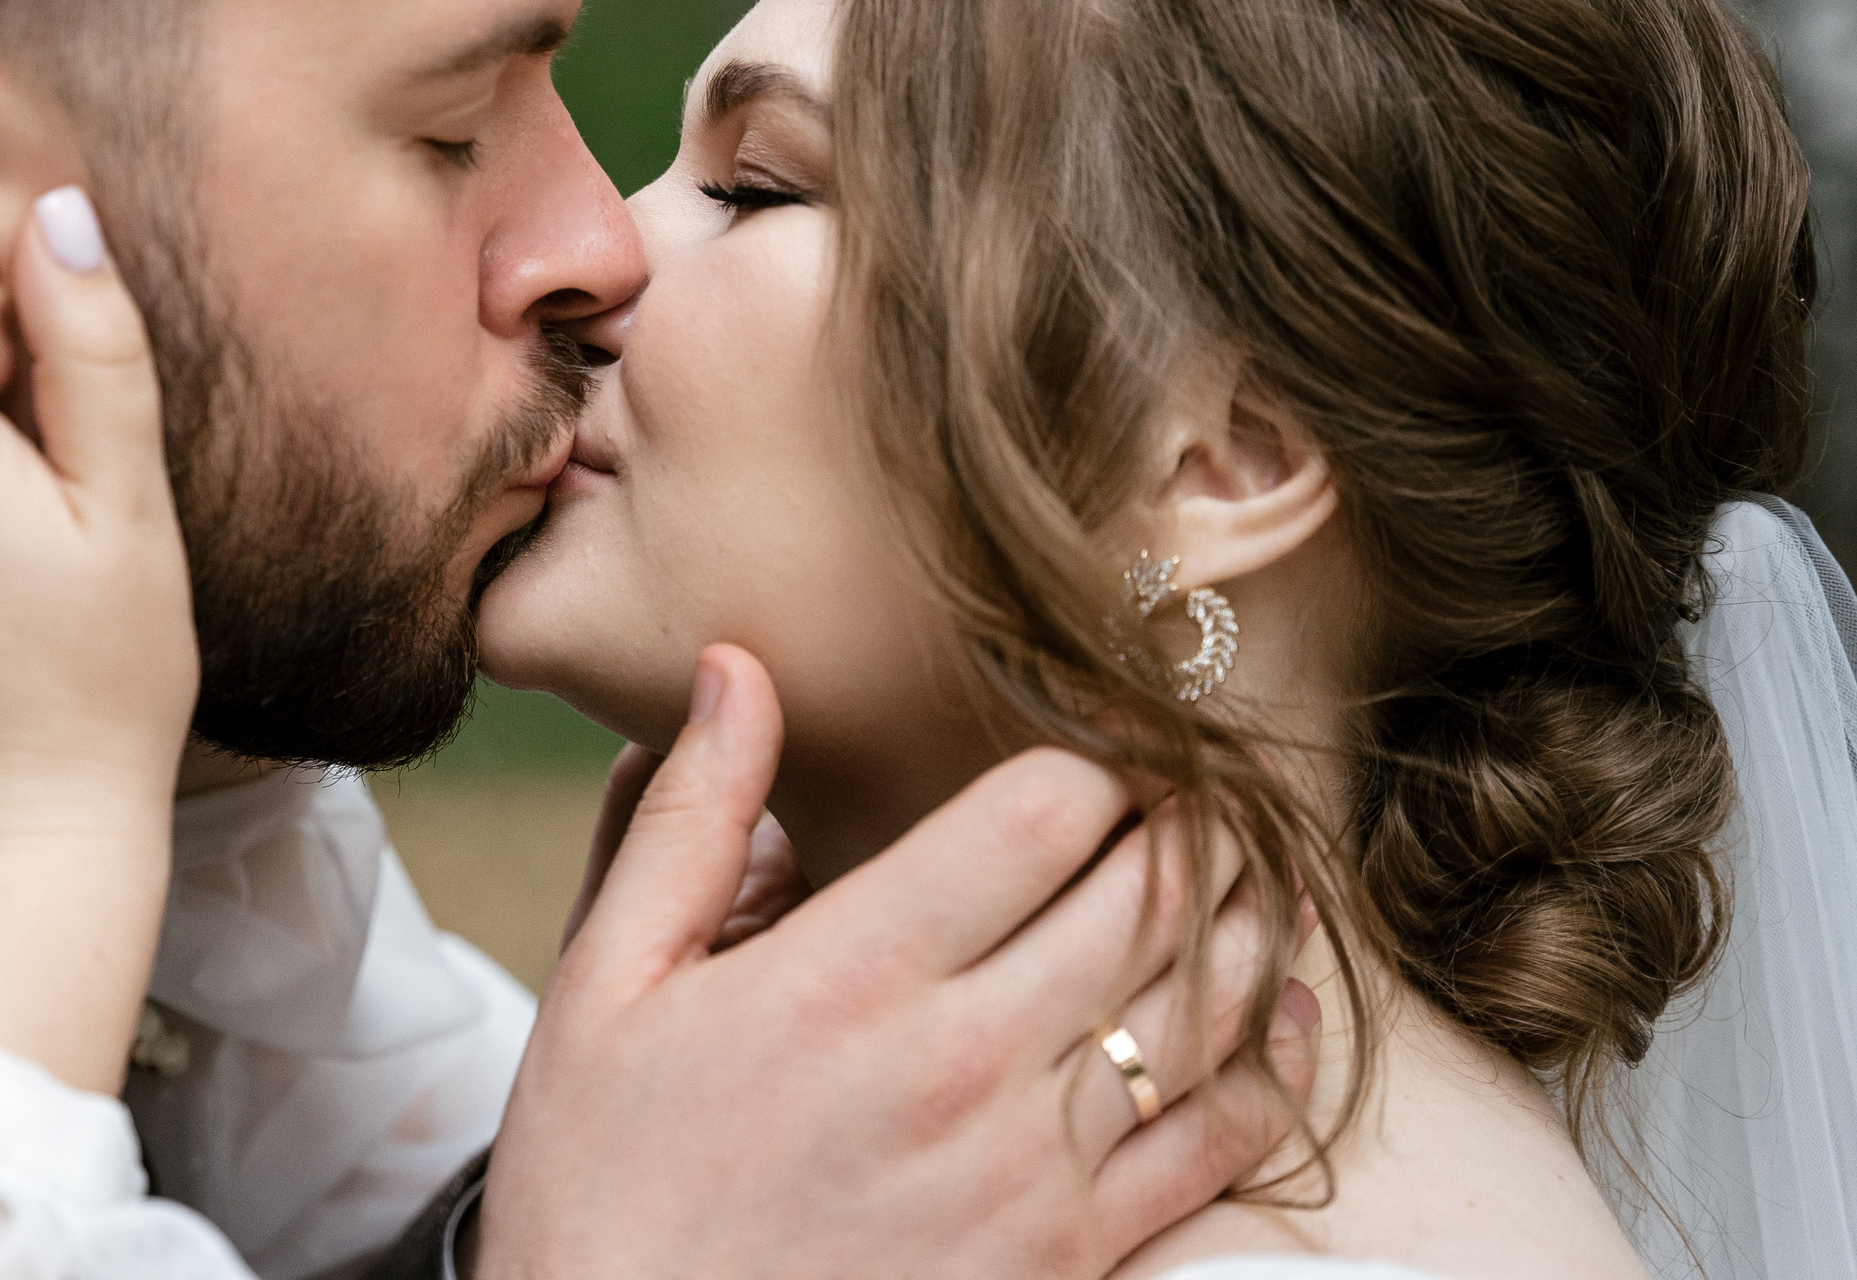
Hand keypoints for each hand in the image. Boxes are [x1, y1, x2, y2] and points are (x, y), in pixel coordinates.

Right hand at [477, 646, 1318, 1279]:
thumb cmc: (605, 1178)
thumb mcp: (607, 986)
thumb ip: (689, 821)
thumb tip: (737, 670)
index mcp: (852, 972)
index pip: (1044, 813)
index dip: (1092, 756)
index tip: (1095, 740)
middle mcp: (962, 1062)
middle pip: (1147, 893)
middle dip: (1189, 819)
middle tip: (1199, 782)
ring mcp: (1029, 1170)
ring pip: (1201, 1005)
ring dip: (1247, 918)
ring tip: (1255, 865)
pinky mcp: (1068, 1261)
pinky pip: (1218, 1146)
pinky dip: (1275, 1067)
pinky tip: (1286, 1012)